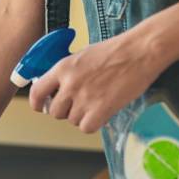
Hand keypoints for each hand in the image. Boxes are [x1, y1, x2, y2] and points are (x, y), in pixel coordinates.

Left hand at [29, 31, 170, 132]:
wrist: (140, 51)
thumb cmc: (116, 51)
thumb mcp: (83, 55)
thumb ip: (68, 72)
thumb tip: (59, 88)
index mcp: (62, 67)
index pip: (37, 92)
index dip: (37, 103)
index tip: (41, 107)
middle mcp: (70, 84)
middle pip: (55, 111)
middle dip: (65, 111)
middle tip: (78, 105)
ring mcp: (84, 98)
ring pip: (71, 120)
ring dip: (81, 116)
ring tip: (96, 103)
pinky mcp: (101, 109)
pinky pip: (86, 127)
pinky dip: (93, 123)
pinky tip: (102, 113)